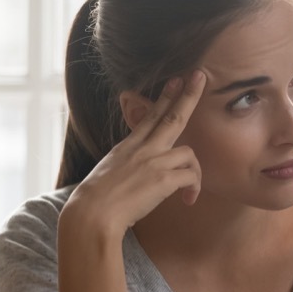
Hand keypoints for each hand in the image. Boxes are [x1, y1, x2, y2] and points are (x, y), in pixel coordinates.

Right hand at [64, 71, 205, 236]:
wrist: (91, 214)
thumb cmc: (94, 202)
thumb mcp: (107, 174)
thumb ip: (124, 168)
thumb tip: (131, 175)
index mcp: (127, 148)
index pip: (149, 117)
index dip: (164, 98)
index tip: (176, 81)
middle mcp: (142, 150)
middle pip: (172, 118)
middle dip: (188, 95)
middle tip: (200, 76)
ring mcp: (154, 163)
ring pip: (189, 152)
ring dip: (195, 170)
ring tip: (190, 190)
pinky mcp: (163, 180)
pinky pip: (191, 176)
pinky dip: (194, 188)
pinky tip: (188, 200)